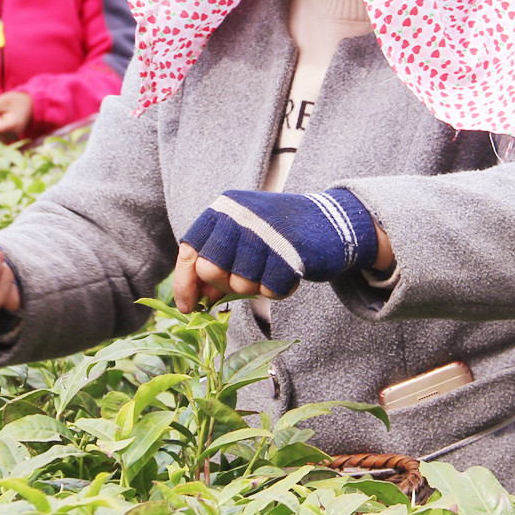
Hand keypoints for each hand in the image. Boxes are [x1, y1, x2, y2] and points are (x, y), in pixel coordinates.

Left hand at [173, 193, 392, 312]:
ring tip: (271, 270)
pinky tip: (289, 274)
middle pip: (211, 270)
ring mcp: (267, 232)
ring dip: (255, 288)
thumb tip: (192, 302)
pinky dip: (279, 290)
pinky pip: (271, 291)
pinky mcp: (292, 251)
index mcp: (224, 207)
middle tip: (245, 281)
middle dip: (224, 286)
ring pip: (240, 284)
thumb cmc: (278, 236)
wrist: (330, 221)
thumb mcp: (242, 239)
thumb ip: (216, 263)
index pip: (189, 250)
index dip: (184, 283)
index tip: (188, 307)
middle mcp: (241, 215)